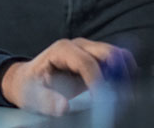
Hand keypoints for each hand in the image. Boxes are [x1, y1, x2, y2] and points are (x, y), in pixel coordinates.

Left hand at [0, 38, 134, 114]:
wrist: (28, 78)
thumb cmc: (30, 85)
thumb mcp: (32, 94)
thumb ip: (47, 100)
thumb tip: (64, 106)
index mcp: (62, 50)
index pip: (87, 63)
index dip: (98, 83)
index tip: (103, 103)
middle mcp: (78, 46)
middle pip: (107, 53)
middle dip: (118, 75)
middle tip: (122, 100)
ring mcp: (88, 50)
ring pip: (116, 55)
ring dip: (124, 74)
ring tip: (125, 97)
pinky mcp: (95, 59)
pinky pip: (117, 62)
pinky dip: (124, 74)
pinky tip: (122, 90)